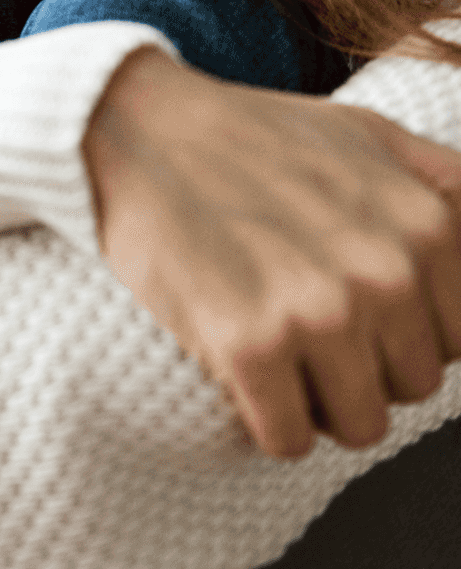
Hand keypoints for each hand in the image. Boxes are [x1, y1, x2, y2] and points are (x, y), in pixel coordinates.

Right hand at [85, 47, 460, 457]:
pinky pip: (288, 438)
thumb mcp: (371, 134)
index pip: (456, 341)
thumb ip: (445, 185)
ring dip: (316, 406)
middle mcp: (385, 272)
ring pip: (358, 426)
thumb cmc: (248, 134)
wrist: (139, 130)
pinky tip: (243, 382)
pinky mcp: (247, 345)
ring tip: (276, 362)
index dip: (400, 337)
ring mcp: (315, 311)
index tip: (354, 321)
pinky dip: (268, 426)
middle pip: (409, 389)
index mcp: (428, 224)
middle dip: (360, 372)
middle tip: (303, 337)